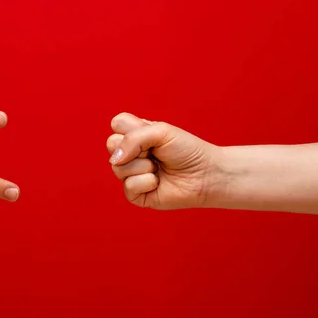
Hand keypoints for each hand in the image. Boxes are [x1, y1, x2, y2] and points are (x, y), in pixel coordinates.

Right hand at [106, 112, 221, 209]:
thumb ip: (133, 138)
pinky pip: (128, 186)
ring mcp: (131, 174)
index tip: (152, 134)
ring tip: (158, 168)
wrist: (206, 174)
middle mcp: (130, 154)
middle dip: (136, 147)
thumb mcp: (161, 132)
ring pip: (118, 167)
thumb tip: (114, 160)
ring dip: (143, 166)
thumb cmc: (187, 150)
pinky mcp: (135, 194)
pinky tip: (158, 182)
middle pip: (111, 145)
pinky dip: (146, 183)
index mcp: (136, 135)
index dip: (131, 128)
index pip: (116, 124)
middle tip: (155, 152)